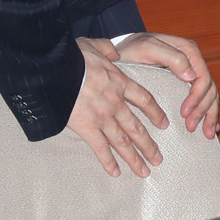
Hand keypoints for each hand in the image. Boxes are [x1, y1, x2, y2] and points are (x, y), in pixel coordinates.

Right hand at [66, 37, 169, 176]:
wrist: (56, 70)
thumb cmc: (73, 56)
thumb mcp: (95, 46)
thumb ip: (107, 50)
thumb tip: (115, 53)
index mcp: (120, 83)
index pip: (144, 100)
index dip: (155, 113)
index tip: (163, 124)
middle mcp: (115, 103)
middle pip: (136, 128)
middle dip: (148, 145)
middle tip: (158, 159)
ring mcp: (102, 117)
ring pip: (123, 142)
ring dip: (135, 158)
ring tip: (145, 171)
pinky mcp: (86, 128)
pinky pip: (100, 148)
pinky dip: (108, 162)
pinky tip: (115, 173)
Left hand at [113, 32, 219, 138]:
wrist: (122, 53)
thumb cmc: (132, 49)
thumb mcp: (147, 48)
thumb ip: (171, 57)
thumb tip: (191, 76)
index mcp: (189, 50)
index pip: (203, 77)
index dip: (197, 97)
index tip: (184, 113)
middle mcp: (194, 61)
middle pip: (209, 89)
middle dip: (203, 110)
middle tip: (190, 127)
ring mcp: (193, 73)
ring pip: (210, 96)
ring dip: (209, 115)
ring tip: (205, 133)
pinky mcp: (188, 83)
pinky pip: (205, 99)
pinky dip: (210, 114)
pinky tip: (212, 128)